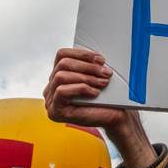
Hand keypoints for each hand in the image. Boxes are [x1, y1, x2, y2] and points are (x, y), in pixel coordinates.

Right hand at [45, 48, 156, 167]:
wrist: (116, 116)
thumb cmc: (109, 95)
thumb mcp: (99, 74)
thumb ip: (92, 63)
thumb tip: (95, 52)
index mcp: (60, 74)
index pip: (61, 54)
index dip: (81, 54)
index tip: (101, 59)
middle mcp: (51, 87)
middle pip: (62, 65)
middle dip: (87, 67)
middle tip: (106, 73)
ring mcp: (51, 100)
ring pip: (61, 77)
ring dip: (86, 77)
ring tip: (103, 83)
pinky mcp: (55, 112)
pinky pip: (62, 92)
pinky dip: (80, 89)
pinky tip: (94, 93)